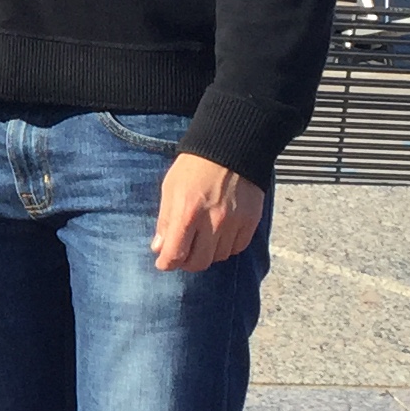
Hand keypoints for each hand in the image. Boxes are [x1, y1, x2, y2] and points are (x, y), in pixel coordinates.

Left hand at [151, 153, 260, 273]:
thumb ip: (165, 220)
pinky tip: (220, 234)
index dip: (166, 263)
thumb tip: (159, 248)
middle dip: (186, 262)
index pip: (175, 255)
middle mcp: (212, 221)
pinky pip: (237, 248)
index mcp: (187, 213)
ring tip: (202, 239)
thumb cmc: (195, 166)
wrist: (231, 146)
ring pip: (219, 257)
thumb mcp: (170, 188)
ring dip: (207, 253)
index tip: (164, 262)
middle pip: (198, 263)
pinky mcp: (251, 221)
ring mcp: (234, 222)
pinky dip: (227, 246)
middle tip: (183, 253)